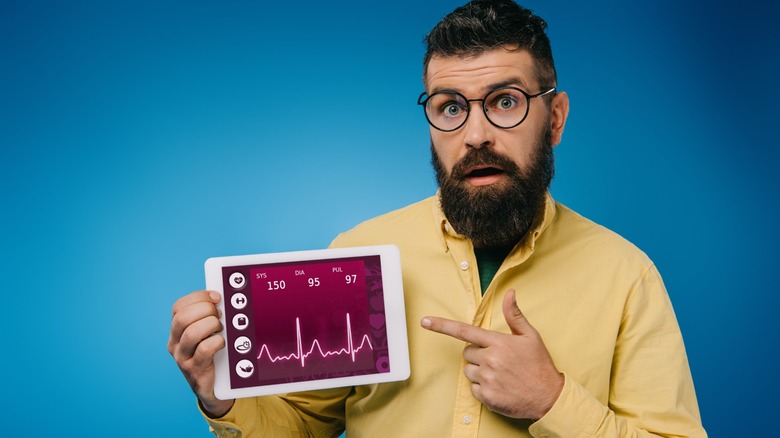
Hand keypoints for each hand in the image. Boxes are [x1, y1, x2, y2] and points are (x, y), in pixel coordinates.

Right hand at [168, 290, 234, 416]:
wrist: (210, 386)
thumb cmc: (211, 354)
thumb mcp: (206, 332)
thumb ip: (208, 316)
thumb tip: (220, 299)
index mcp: (177, 330)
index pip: (179, 307)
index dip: (198, 297)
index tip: (216, 297)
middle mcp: (175, 343)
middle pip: (183, 318)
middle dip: (206, 310)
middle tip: (220, 315)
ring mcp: (182, 357)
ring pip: (191, 333)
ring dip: (211, 326)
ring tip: (220, 329)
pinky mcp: (194, 369)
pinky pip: (204, 350)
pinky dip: (217, 342)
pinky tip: (222, 343)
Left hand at [421, 289, 562, 419]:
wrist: (549, 397)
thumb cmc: (539, 365)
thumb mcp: (530, 336)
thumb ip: (514, 315)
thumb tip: (510, 293)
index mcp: (498, 343)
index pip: (464, 331)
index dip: (442, 326)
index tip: (425, 322)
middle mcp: (490, 360)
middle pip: (467, 353)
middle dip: (478, 354)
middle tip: (498, 360)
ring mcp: (487, 379)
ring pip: (468, 371)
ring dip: (479, 371)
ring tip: (500, 374)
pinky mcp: (486, 397)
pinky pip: (473, 388)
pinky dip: (483, 388)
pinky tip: (500, 386)